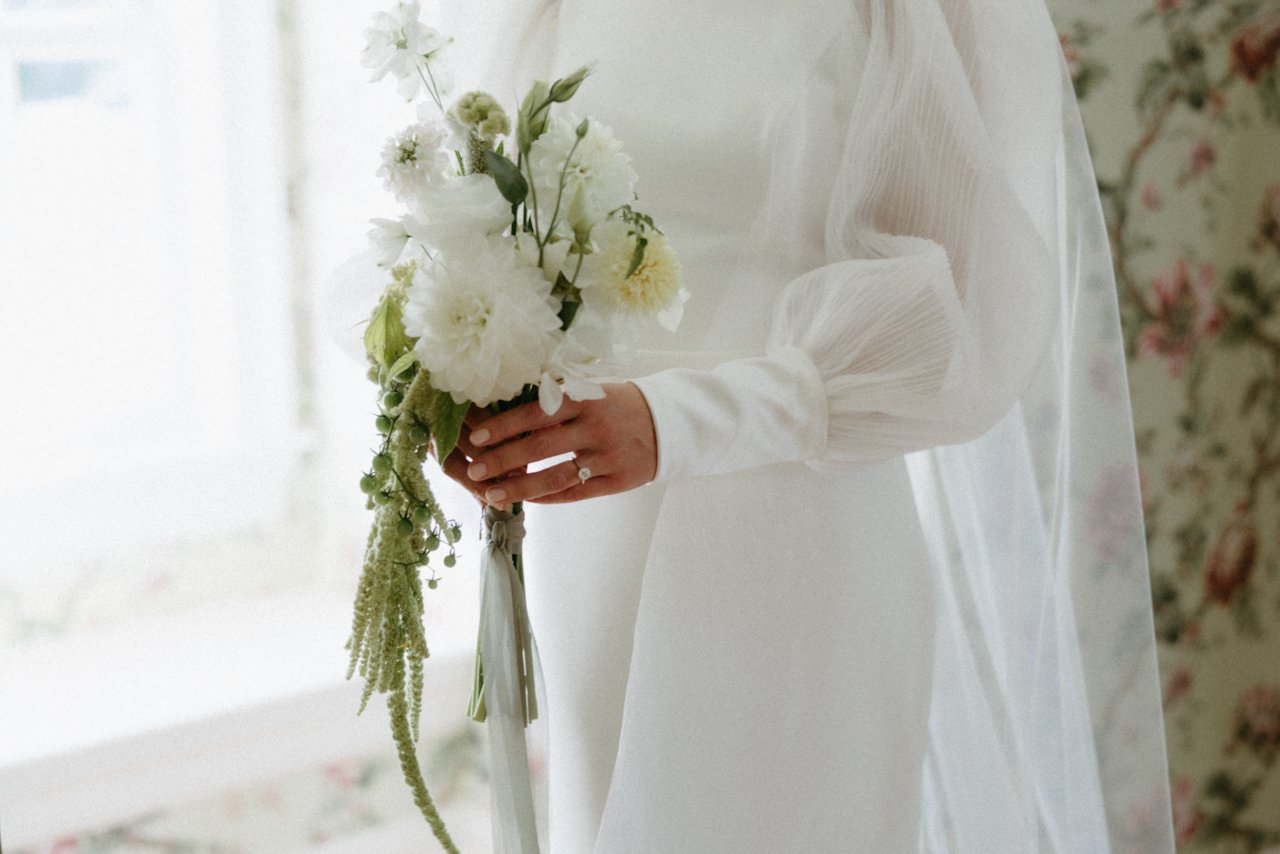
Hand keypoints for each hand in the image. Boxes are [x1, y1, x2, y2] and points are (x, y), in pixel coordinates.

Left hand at [440, 382, 657, 507]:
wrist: (670, 423)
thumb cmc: (620, 404)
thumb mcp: (593, 392)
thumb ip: (558, 401)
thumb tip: (509, 411)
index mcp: (585, 400)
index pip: (536, 413)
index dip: (504, 427)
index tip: (477, 438)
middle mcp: (595, 428)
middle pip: (540, 447)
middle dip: (502, 460)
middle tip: (475, 471)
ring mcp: (607, 457)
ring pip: (555, 477)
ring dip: (520, 488)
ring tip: (492, 496)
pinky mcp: (617, 481)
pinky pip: (576, 493)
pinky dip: (549, 498)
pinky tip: (527, 500)